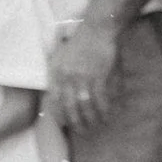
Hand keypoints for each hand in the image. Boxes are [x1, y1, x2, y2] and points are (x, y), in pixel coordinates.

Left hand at [44, 21, 119, 136]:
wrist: (97, 30)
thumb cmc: (79, 42)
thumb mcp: (60, 56)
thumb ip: (57, 75)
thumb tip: (56, 95)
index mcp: (56, 72)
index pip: (54, 100)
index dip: (59, 114)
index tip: (63, 124)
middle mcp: (68, 77)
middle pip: (70, 106)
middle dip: (76, 122)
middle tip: (82, 131)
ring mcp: (84, 78)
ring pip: (86, 106)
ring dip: (92, 118)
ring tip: (96, 125)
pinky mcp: (100, 77)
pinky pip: (102, 99)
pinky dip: (105, 110)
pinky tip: (107, 115)